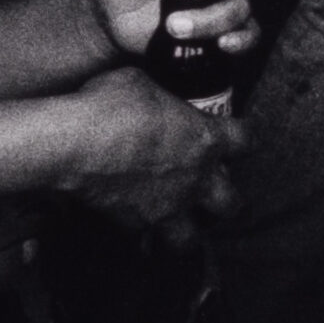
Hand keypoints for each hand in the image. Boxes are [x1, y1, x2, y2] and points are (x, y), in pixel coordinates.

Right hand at [66, 63, 244, 239]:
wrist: (77, 143)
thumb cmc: (111, 104)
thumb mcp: (141, 83)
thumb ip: (159, 97)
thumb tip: (153, 97)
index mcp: (204, 139)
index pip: (246, 140)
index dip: (242, 138)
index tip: (232, 136)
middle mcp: (195, 179)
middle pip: (232, 204)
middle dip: (225, 199)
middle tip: (210, 189)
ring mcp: (167, 207)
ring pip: (191, 239)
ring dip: (186, 230)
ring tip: (175, 219)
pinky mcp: (137, 224)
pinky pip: (145, 237)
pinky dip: (141, 231)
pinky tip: (132, 218)